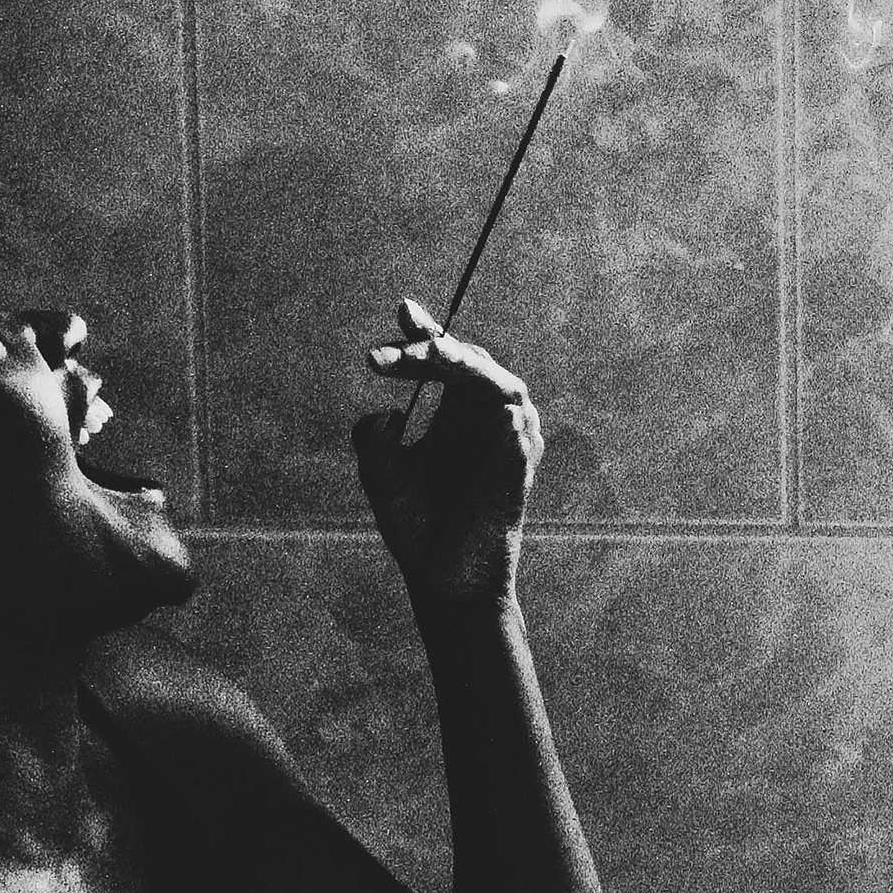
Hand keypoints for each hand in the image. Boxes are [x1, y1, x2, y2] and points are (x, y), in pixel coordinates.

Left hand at [351, 298, 544, 608]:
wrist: (442, 580)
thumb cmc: (416, 528)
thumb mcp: (382, 474)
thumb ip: (374, 438)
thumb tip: (387, 415)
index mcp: (457, 411)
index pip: (444, 359)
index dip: (424, 334)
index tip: (402, 311)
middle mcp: (485, 417)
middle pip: (465, 362)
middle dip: (429, 351)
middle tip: (390, 355)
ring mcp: (506, 439)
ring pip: (496, 384)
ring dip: (462, 368)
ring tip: (430, 355)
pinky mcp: (518, 468)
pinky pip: (518, 435)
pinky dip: (507, 422)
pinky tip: (497, 414)